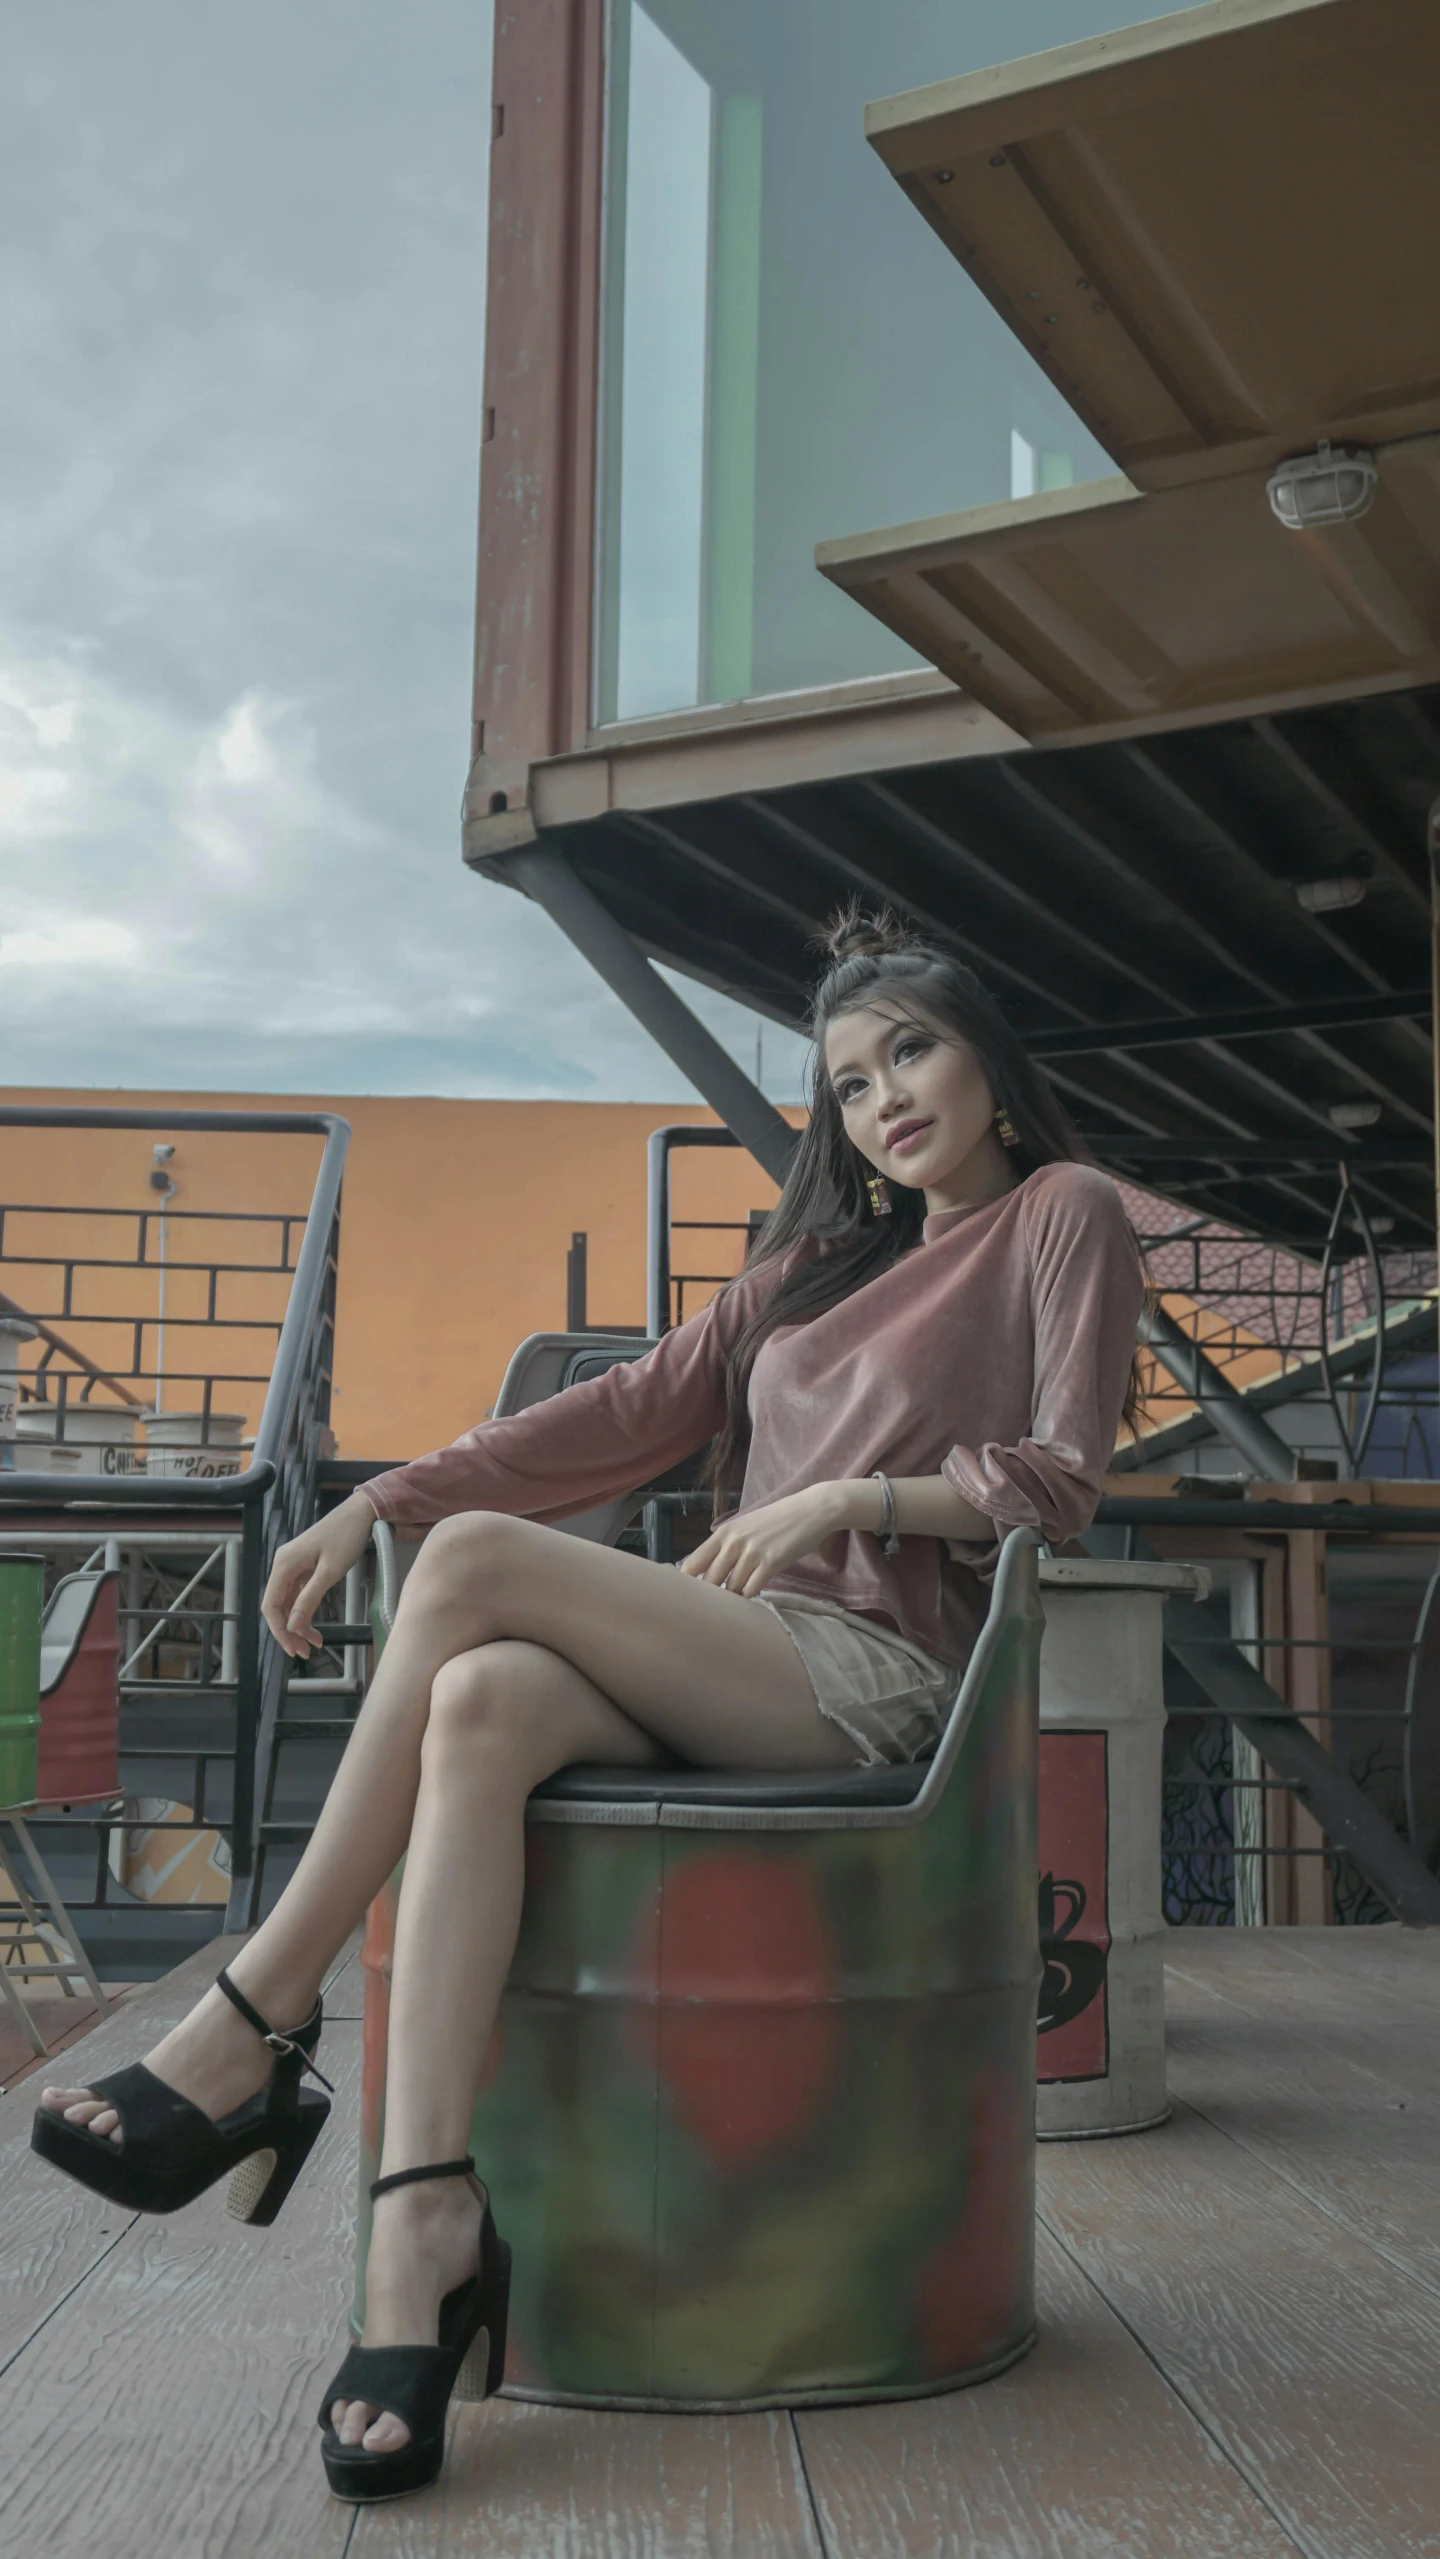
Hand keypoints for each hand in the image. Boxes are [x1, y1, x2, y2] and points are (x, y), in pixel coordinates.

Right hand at [261, 1489, 377, 1658]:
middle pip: (277, 1606)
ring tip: (315, 1643)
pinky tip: (315, 1626)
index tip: (294, 1648)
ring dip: (298, 1624)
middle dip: (289, 1631)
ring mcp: (293, 1565)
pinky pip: (298, 1594)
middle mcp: (283, 1565)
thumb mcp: (330, 1572)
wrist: (361, 1513)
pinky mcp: (304, 1566)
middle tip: (305, 1652)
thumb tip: (292, 1626)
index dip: (280, 1631)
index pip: (271, 1606)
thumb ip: (309, 1599)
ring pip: (288, 1603)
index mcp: (284, 1565)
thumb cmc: (346, 1537)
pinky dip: (305, 1611)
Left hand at [679, 1483, 854, 1598]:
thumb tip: (710, 1570)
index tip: (689, 1595)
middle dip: (712, 1595)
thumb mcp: (746, 1526)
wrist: (811, 1510)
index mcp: (724, 1532)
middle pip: (710, 1580)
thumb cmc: (778, 1519)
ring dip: (735, 1596)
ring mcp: (752, 1553)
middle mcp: (733, 1542)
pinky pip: (751, 1589)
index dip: (688, 1582)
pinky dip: (751, 1594)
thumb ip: (727, 1545)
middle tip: (716, 1605)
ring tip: (739, 1598)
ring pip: (731, 1588)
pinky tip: (755, 1592)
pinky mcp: (771, 1562)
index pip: (693, 1562)